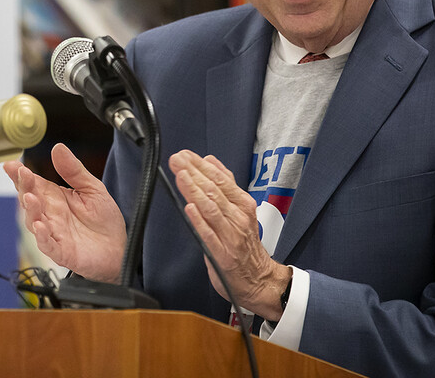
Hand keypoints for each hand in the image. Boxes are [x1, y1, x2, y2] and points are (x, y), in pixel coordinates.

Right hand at [3, 142, 125, 282]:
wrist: (121, 249)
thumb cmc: (104, 220)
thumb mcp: (92, 188)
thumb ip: (74, 170)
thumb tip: (58, 147)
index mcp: (55, 198)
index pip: (33, 184)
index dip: (21, 175)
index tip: (12, 164)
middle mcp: (50, 215)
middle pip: (30, 200)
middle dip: (23, 187)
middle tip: (23, 174)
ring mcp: (54, 234)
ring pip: (34, 222)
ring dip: (31, 210)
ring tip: (30, 198)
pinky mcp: (62, 252)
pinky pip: (48, 245)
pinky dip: (42, 236)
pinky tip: (40, 226)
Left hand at [170, 150, 290, 318]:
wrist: (258, 278)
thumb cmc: (244, 242)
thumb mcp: (240, 208)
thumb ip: (226, 184)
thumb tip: (209, 160)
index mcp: (243, 204)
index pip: (220, 179)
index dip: (200, 166)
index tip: (184, 155)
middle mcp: (239, 217)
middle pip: (214, 191)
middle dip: (194, 173)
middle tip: (176, 160)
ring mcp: (231, 236)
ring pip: (212, 209)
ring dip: (195, 191)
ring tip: (181, 177)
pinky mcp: (223, 254)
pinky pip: (210, 236)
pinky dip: (200, 222)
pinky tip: (189, 209)